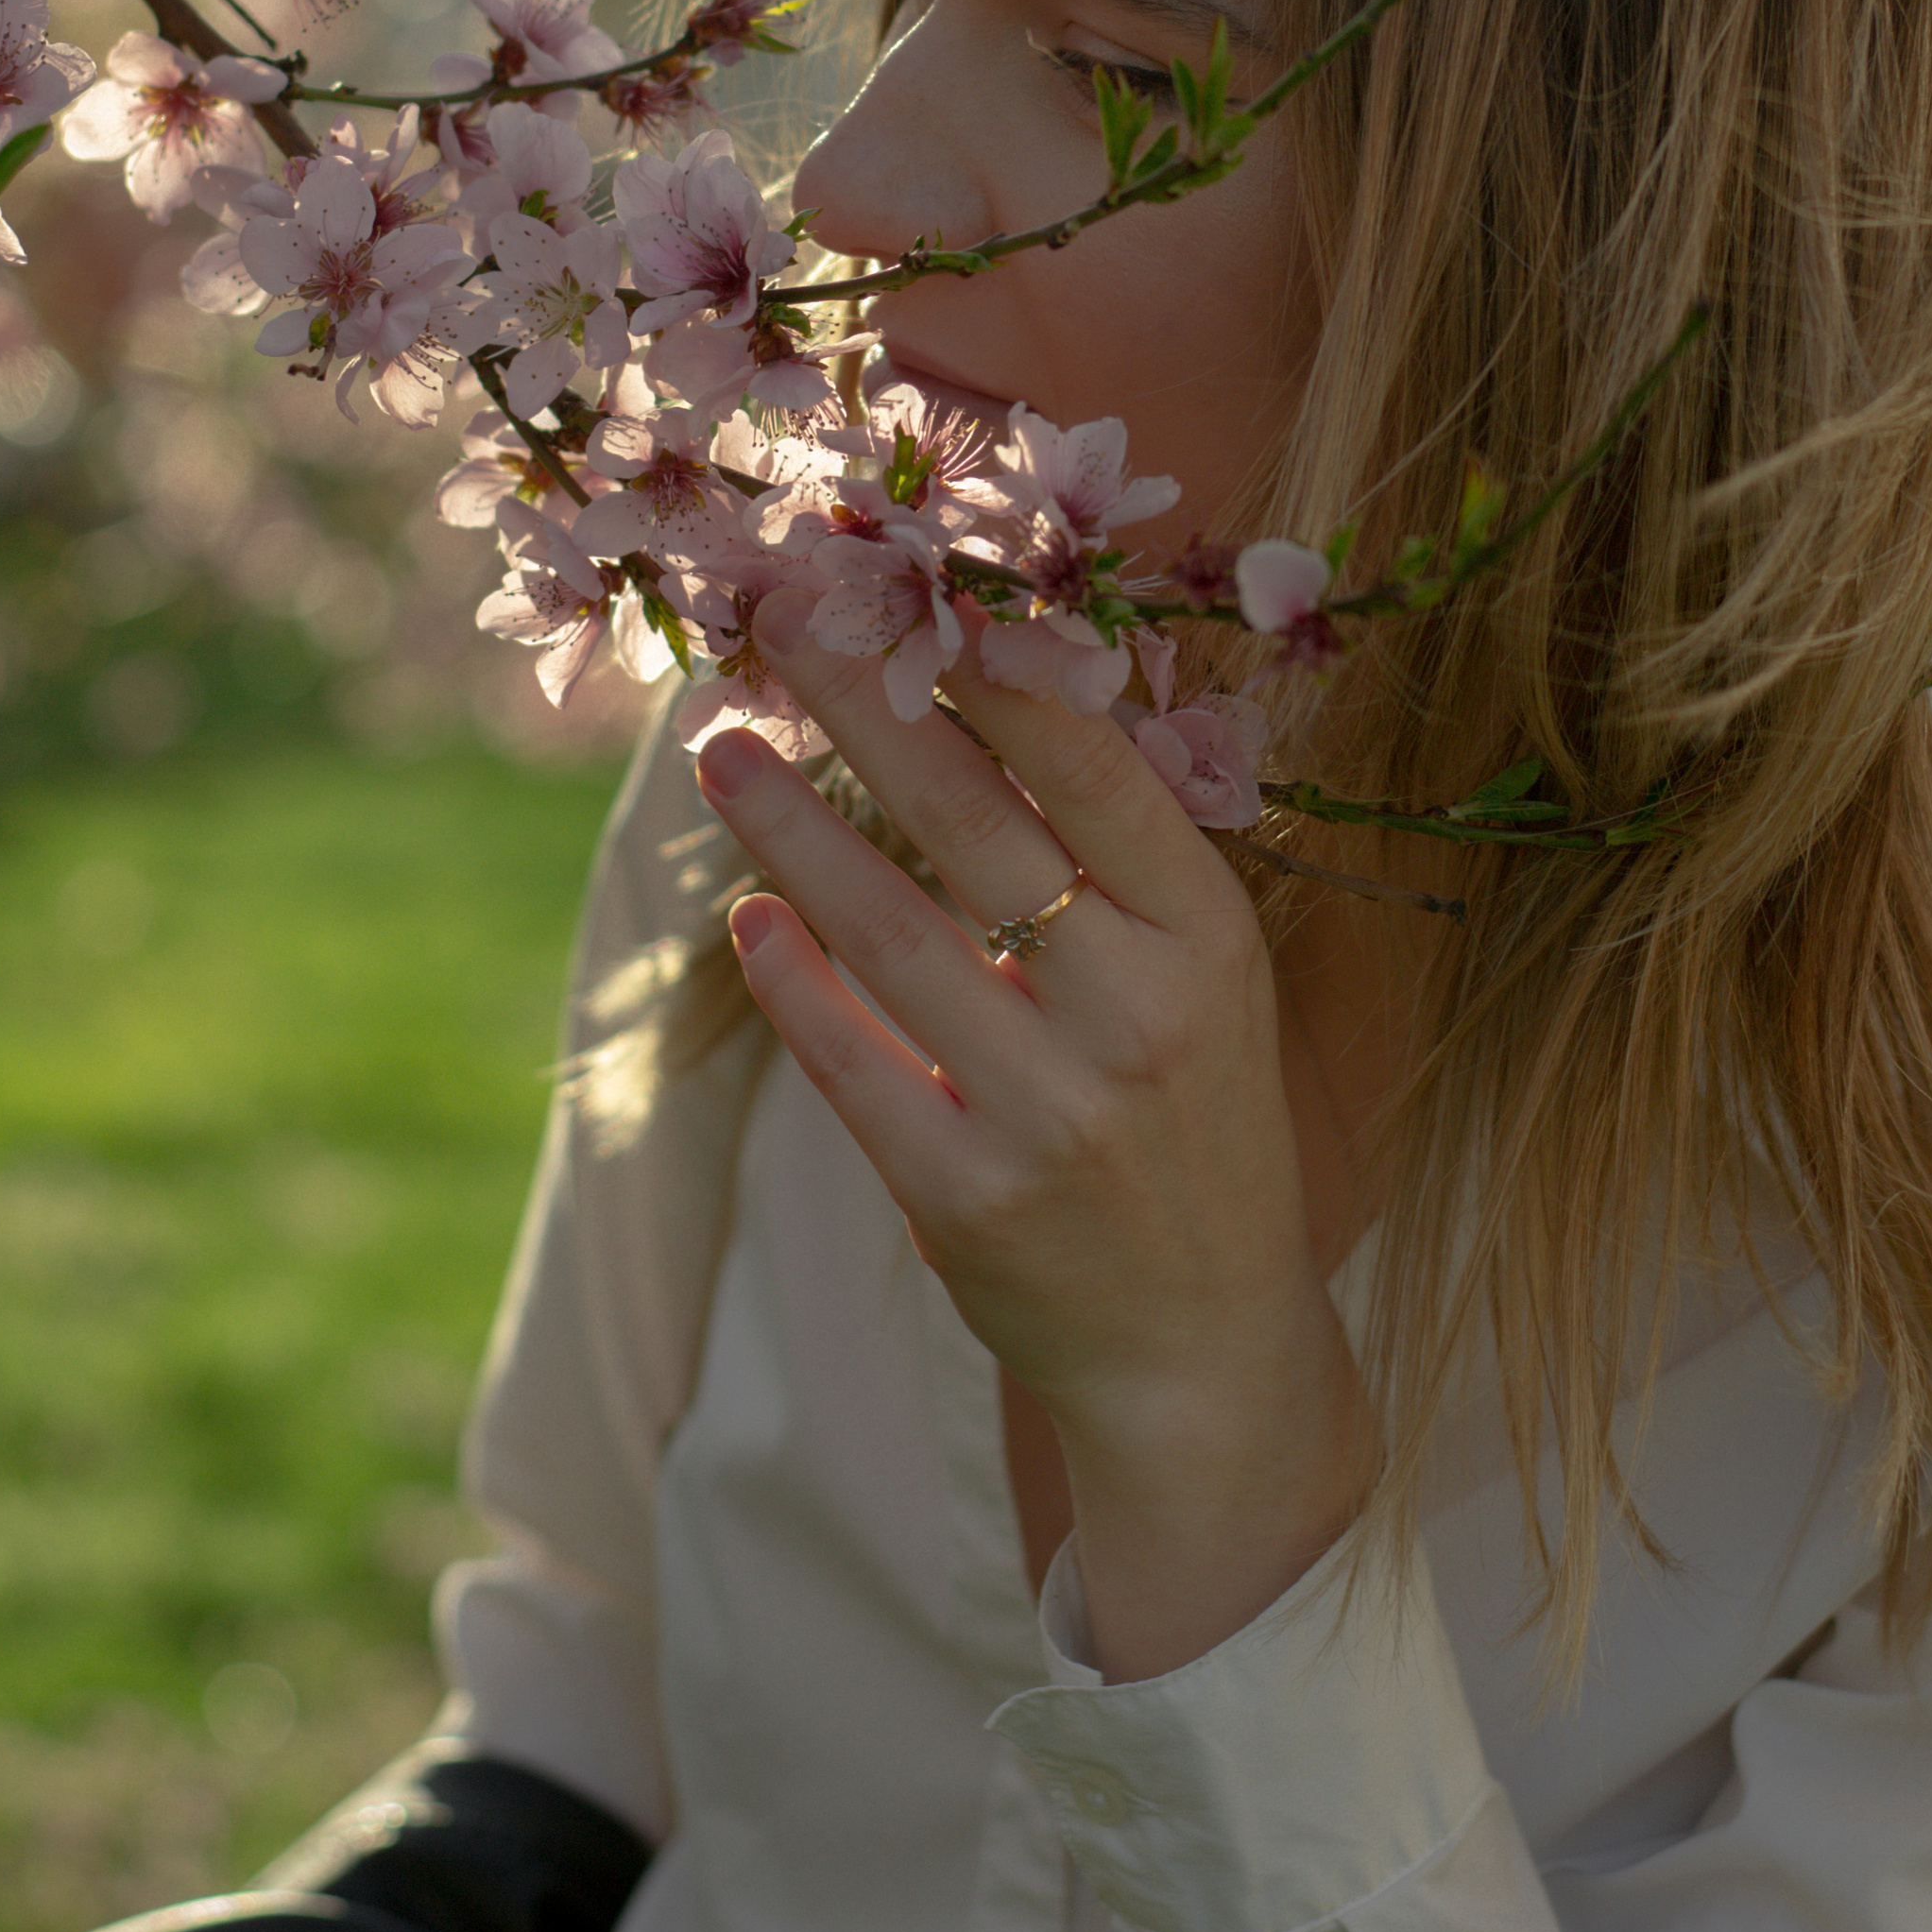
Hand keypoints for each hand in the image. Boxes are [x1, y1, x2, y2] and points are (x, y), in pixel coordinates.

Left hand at [695, 593, 1375, 1679]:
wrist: (1204, 1349)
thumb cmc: (1195, 1126)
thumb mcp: (1209, 983)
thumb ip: (1122, 860)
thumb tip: (999, 682)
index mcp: (1208, 940)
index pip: (1091, 769)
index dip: (989, 669)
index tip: (905, 582)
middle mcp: (1136, 1016)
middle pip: (972, 823)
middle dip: (863, 704)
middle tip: (776, 621)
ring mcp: (1047, 1111)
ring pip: (889, 930)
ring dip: (791, 827)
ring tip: (722, 748)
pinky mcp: (967, 1198)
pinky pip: (852, 1064)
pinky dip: (793, 982)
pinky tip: (747, 914)